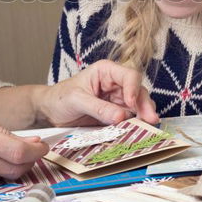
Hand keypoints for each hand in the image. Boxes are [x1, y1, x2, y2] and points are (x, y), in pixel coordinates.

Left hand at [38, 60, 158, 126]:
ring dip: (144, 115)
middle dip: (145, 105)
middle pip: (138, 91)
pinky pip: (130, 118)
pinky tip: (139, 131)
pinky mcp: (116, 113)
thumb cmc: (60, 98)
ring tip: (148, 126)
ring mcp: (118, 99)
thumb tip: (120, 117)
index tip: (131, 104)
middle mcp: (116, 83)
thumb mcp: (77, 100)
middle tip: (150, 120)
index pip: (129, 75)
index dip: (134, 88)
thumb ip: (98, 108)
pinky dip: (136, 124)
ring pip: (138, 105)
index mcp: (106, 71)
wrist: (50, 111)